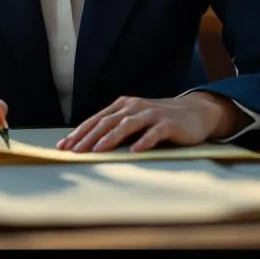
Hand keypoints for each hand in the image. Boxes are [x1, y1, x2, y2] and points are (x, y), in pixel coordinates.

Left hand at [56, 92, 244, 152]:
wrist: (195, 112)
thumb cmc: (160, 120)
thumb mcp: (136, 121)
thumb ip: (117, 130)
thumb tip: (88, 146)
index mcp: (123, 106)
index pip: (96, 120)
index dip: (79, 133)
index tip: (64, 147)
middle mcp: (135, 107)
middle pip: (107, 122)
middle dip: (88, 137)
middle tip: (75, 152)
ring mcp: (152, 114)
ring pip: (127, 125)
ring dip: (111, 138)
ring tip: (98, 150)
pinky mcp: (168, 124)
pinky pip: (154, 133)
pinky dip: (144, 141)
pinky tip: (135, 150)